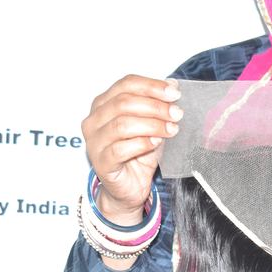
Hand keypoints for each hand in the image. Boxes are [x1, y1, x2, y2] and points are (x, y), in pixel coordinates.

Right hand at [81, 75, 182, 224]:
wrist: (130, 187)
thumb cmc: (139, 154)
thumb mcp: (151, 126)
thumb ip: (158, 107)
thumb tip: (173, 85)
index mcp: (103, 104)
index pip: (126, 84)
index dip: (152, 86)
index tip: (175, 93)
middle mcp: (94, 120)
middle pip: (124, 102)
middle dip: (156, 106)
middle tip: (177, 114)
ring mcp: (94, 142)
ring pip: (122, 124)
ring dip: (152, 125)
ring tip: (172, 129)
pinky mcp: (100, 162)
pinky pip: (120, 149)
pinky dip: (142, 143)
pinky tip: (156, 143)